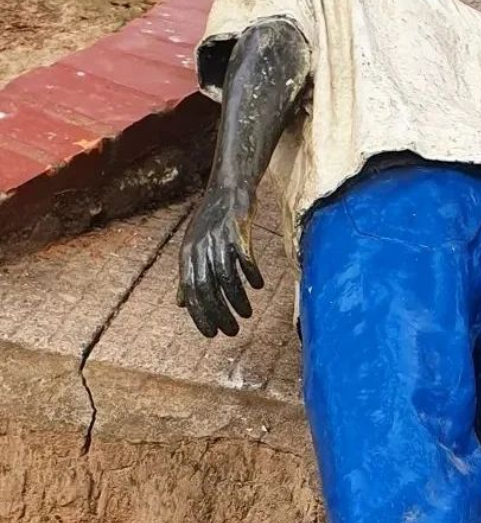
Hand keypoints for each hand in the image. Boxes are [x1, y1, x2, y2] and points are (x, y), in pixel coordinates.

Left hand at [177, 186, 262, 337]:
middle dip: (219, 312)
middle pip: (207, 287)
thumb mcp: (193, 248)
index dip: (200, 314)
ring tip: (247, 314)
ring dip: (237, 299)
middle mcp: (200, 247)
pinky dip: (251, 273)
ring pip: (226, 276)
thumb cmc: (211, 222)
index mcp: (187, 255)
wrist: (228, 188)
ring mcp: (218, 238)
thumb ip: (188, 276)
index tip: (211, 334)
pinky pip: (244, 256)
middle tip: (232, 331)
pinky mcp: (238, 229)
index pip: (190, 291)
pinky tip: (258, 285)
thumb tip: (181, 304)